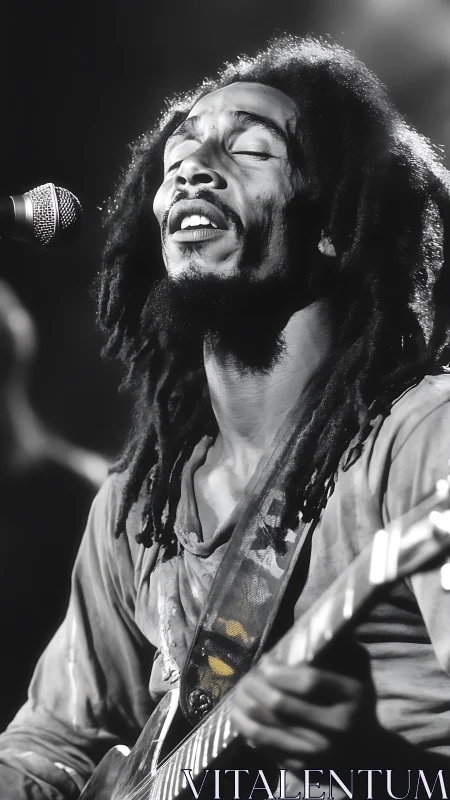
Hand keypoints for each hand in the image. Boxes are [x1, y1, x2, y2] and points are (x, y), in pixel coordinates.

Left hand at [230, 638, 377, 772]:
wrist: (370, 750)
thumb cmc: (356, 694)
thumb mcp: (356, 664)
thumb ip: (335, 641)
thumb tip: (307, 618)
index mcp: (352, 694)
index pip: (307, 681)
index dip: (278, 671)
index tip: (265, 663)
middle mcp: (339, 727)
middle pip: (280, 705)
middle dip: (254, 686)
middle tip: (246, 678)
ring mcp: (322, 753)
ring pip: (266, 730)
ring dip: (243, 709)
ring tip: (238, 695)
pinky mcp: (306, 770)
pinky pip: (267, 749)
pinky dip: (249, 731)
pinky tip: (243, 717)